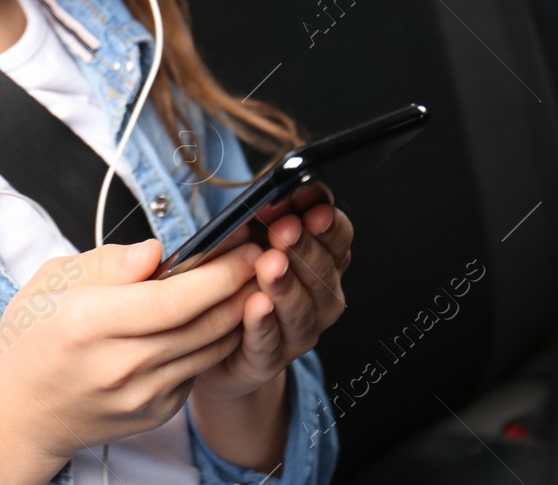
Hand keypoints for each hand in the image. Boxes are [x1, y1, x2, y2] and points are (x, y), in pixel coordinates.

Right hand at [0, 236, 263, 468]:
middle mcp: (120, 364)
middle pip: (203, 324)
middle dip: (240, 287)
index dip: (218, 273)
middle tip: (259, 257)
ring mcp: (141, 395)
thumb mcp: (52, 281)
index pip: (174, 299)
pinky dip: (214, 341)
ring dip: (237, 314)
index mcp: (90, 323)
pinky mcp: (156, 413)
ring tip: (247, 282)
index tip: (243, 247)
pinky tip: (216, 316)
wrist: (19, 413)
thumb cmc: (31, 340)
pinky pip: (199, 369)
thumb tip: (157, 251)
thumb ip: (108, 262)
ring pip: (211, 349)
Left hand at [192, 182, 353, 402]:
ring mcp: (297, 333)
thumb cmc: (238, 284)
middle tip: (285, 229)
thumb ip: (265, 221)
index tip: (309, 202)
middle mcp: (318, 300)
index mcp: (320, 264)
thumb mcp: (251, 242)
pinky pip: (268, 343)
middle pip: (323, 273)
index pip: (338, 239)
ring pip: (302, 310)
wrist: (218, 349)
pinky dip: (263, 324)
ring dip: (286, 284)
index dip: (327, 222)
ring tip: (270, 264)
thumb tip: (266, 196)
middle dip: (305, 248)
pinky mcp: (268, 360)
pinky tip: (254, 305)